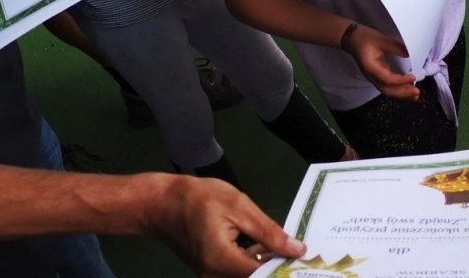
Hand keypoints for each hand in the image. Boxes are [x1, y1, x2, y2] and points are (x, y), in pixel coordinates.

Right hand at [148, 174, 305, 276]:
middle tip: (298, 249)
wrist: (162, 203)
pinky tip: (264, 245)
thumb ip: (269, 232)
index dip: (286, 268)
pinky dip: (253, 260)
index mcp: (222, 261)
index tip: (306, 259)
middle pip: (256, 277)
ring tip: (285, 246)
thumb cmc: (198, 198)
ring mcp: (211, 276)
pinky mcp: (211, 271)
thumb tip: (297, 250)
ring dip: (267, 262)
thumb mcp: (239, 207)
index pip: (264, 275)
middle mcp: (215, 276)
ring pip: (248, 274)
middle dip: (278, 265)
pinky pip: (238, 271)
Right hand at [346, 24, 419, 101]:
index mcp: (371, 67)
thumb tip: (409, 53)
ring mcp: (374, 78)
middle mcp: (371, 76)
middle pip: (387, 90)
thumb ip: (394, 46)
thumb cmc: (365, 37)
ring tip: (415, 96)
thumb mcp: (380, 39)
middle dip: (403, 93)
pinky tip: (408, 91)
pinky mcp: (377, 77)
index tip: (413, 77)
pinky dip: (398, 91)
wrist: (352, 39)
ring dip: (402, 95)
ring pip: (387, 91)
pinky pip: (387, 87)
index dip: (400, 80)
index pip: (387, 79)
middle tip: (417, 92)